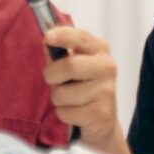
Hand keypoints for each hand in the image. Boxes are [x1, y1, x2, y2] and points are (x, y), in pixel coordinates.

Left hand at [42, 26, 130, 153]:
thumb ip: (59, 53)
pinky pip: (65, 113)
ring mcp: (107, 91)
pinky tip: (77, 112)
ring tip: (70, 99)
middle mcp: (107, 67)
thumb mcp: (72, 64)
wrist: (102, 118)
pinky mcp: (101, 113)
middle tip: (53, 80)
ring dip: (58, 99)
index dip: (62, 36)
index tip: (47, 38)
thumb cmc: (82, 85)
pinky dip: (64, 114)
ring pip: (62, 94)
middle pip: (69, 65)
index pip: (80, 38)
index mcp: (99, 49)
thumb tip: (46, 41)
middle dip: (51, 76)